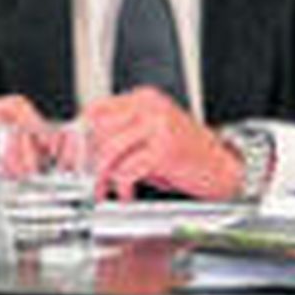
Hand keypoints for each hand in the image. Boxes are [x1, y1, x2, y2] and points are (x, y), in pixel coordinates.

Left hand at [82, 88, 244, 200]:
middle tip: (81, 180)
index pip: (95, 110)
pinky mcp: (165, 149)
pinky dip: (121, 186)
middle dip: (84, 159)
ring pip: (108, 148)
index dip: (77, 136)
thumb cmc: (188, 157)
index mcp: (143, 99)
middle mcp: (149, 107)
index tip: (69, 157)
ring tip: (102, 191)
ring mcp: (158, 125)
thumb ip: (120, 139)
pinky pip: (128, 168)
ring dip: (100, 176)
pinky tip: (126, 195)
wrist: (225, 169)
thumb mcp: (149, 140)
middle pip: (97, 128)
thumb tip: (83, 152)